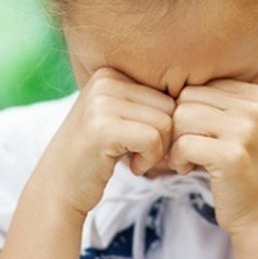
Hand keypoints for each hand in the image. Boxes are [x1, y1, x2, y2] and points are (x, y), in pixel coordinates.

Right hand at [35, 67, 174, 215]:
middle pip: (171, 106)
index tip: (145, 142)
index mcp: (111, 72)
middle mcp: (105, 80)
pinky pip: (153, 139)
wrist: (58, 187)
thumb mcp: (120, 118)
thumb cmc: (98, 155)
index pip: (168, 92)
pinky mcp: (102, 127)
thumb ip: (149, 103)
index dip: (166, 124)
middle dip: (165, 138)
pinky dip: (149, 160)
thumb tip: (199, 97)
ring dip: (158, 151)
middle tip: (142, 155)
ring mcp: (101, 102)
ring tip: (134, 159)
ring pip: (166, 123)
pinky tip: (131, 167)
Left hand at [169, 80, 257, 234]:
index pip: (196, 86)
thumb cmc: (237, 170)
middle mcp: (255, 105)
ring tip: (188, 159)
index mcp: (255, 93)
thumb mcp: (233, 128)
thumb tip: (158, 81)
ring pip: (181, 118)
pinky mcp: (233, 155)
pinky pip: (184, 144)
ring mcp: (247, 129)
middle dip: (177, 126)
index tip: (194, 136)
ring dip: (175, 143)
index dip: (185, 113)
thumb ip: (210, 103)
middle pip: (186, 99)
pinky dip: (178, 159)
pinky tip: (188, 170)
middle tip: (186, 150)